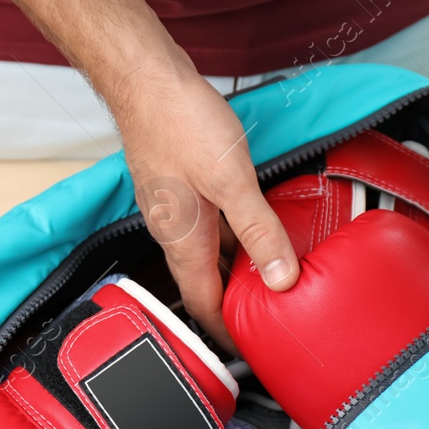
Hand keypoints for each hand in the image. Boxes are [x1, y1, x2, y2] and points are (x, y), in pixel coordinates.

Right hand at [109, 50, 297, 348]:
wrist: (145, 80)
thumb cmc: (178, 123)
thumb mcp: (231, 181)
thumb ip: (259, 231)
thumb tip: (283, 279)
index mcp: (182, 241)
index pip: (203, 304)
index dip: (227, 332)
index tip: (251, 348)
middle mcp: (174, 230)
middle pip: (206, 282)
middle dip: (235, 303)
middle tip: (270, 317)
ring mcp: (176, 207)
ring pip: (209, 253)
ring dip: (237, 268)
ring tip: (272, 276)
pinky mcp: (181, 185)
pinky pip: (209, 225)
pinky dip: (233, 236)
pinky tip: (256, 226)